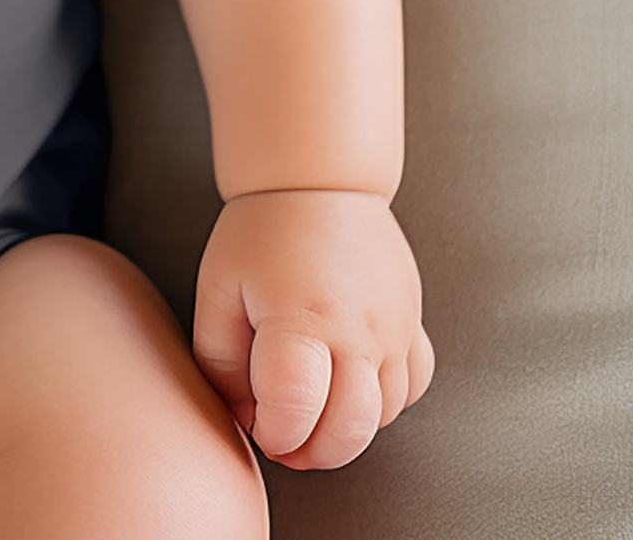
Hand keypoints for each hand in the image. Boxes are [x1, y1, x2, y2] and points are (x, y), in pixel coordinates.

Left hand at [192, 187, 432, 468]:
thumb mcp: (218, 290)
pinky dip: (382, 404)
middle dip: (311, 451)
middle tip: (284, 438)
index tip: (257, 424)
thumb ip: (220, 362)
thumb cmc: (261, 232)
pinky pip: (411, 389)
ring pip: (382, 417)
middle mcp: (357, 330)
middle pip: (349, 430)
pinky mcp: (413, 325)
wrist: (318, 182)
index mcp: (300, 319)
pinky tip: (349, 386)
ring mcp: (394, 330)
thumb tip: (243, 417)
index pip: (296, 410)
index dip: (273, 433)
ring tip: (310, 409)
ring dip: (345, 430)